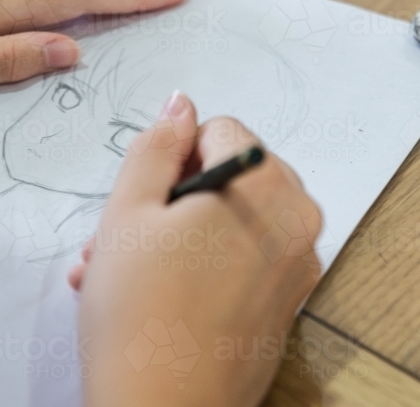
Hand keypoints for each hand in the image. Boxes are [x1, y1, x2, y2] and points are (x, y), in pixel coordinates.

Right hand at [75, 92, 322, 406]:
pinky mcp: (287, 303)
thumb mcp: (128, 212)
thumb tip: (181, 105)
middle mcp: (297, 220)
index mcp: (266, 185)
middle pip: (232, 176)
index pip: (220, 131)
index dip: (174, 159)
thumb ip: (157, 146)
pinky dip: (204, 264)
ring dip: (178, 235)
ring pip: (233, 221)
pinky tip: (155, 293)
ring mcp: (297, 266)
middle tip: (124, 235)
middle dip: (174, 198)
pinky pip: (246, 260)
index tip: (147, 198)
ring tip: (121, 272)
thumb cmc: (141, 315)